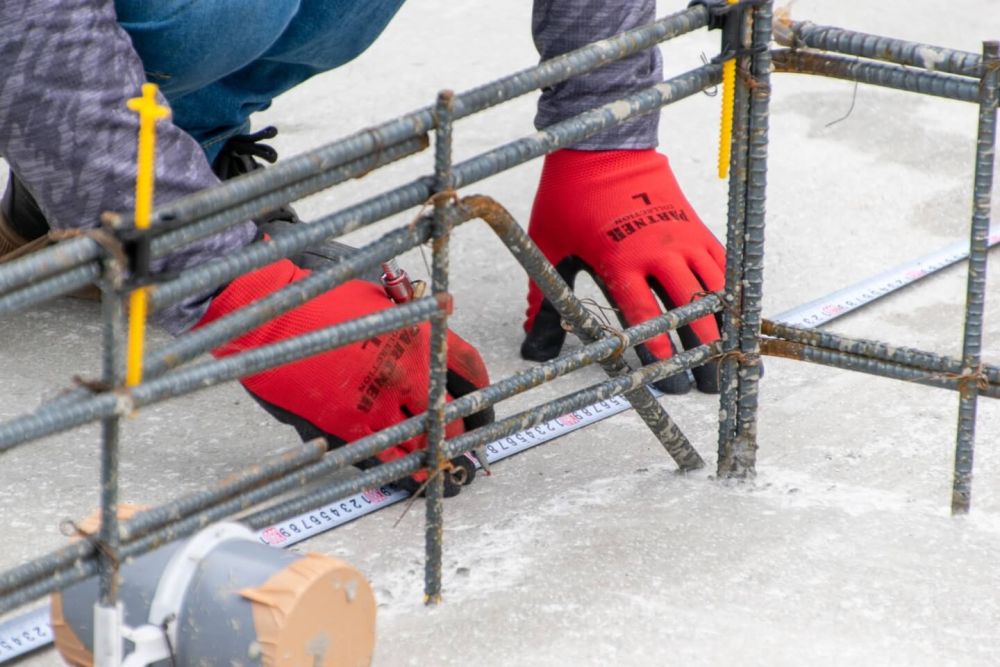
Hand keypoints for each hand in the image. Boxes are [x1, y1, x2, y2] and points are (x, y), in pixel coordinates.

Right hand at [197, 259, 491, 495]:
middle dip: (459, 429)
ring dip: (434, 452)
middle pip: (449, 412)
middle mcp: (408, 371)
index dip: (480, 390)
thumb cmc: (324, 296)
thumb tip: (443, 312)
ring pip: (420, 438)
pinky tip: (410, 471)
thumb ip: (414, 313)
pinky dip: (401, 465)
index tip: (479, 400)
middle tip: (464, 442)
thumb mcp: (380, 297)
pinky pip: (385, 453)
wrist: (272, 313)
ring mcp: (379, 400)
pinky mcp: (349, 422)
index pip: (468, 367)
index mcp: (419, 335)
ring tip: (443, 466)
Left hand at [521, 149, 723, 393]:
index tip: (665, 371)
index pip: (643, 313)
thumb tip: (532, 347)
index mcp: (619, 260)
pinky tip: (736, 314)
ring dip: (724, 324)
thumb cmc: (569, 198)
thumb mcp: (549, 248)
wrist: (603, 145)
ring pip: (713, 288)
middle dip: (700, 348)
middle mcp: (657, 252)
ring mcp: (681, 238)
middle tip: (705, 383)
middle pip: (687, 307)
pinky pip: (721, 262)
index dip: (656, 345)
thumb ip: (543, 301)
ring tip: (731, 355)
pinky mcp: (694, 225)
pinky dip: (730, 290)